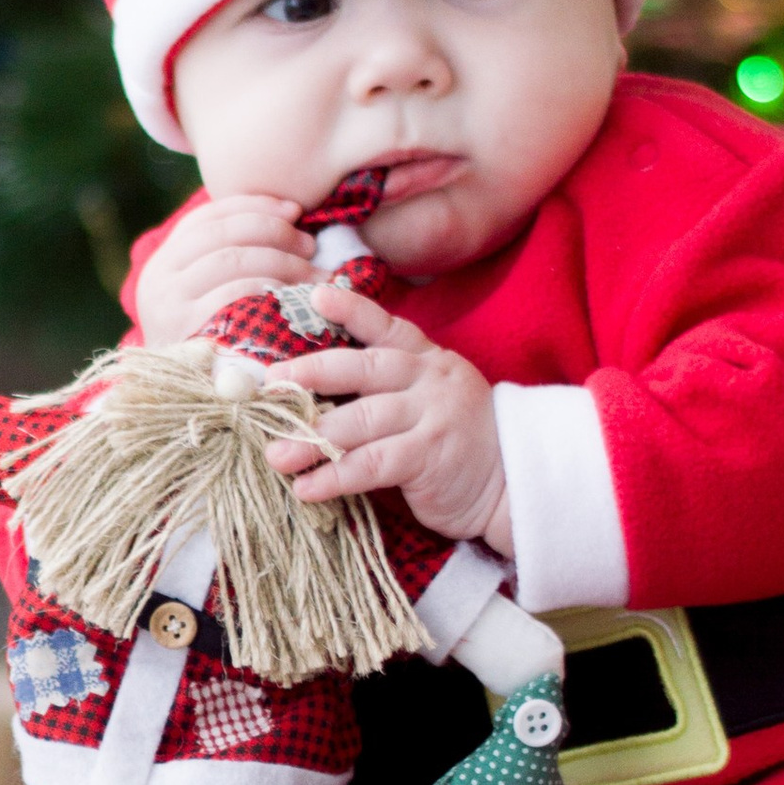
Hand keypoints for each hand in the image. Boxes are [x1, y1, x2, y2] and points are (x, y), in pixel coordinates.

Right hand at [130, 193, 311, 346]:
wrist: (179, 408)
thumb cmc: (211, 347)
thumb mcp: (205, 297)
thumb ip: (231, 258)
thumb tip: (290, 215)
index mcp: (162, 261)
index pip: (210, 217)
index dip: (256, 206)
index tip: (295, 210)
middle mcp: (157, 279)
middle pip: (225, 235)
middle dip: (276, 233)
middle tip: (311, 245)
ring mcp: (167, 305)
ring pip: (234, 261)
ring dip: (284, 262)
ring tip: (315, 275)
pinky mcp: (186, 332)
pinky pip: (236, 295)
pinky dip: (272, 290)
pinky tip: (298, 300)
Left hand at [268, 280, 510, 546]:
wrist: (511, 484)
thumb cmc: (454, 444)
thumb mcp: (427, 401)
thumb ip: (383, 390)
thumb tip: (310, 395)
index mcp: (426, 359)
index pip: (385, 327)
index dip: (351, 309)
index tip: (316, 296)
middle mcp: (429, 379)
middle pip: (363, 368)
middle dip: (313, 374)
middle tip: (272, 385)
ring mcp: (432, 415)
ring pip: (360, 421)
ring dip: (312, 439)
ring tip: (276, 455)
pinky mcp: (431, 455)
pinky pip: (372, 464)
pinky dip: (335, 476)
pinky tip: (307, 488)